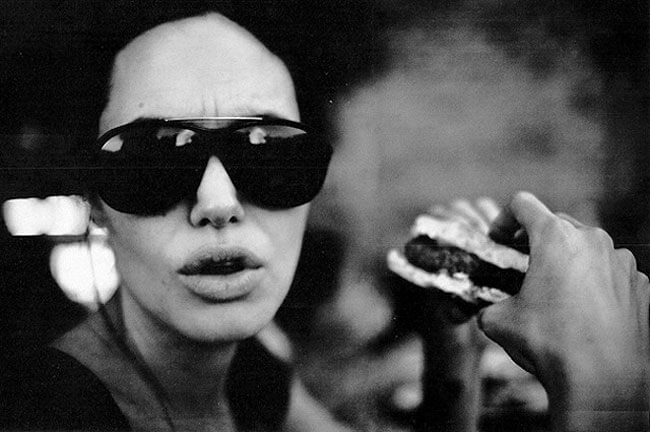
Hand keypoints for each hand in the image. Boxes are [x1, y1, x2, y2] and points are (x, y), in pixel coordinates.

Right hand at [478, 192, 649, 430]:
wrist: (603, 383)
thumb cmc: (550, 344)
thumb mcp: (499, 322)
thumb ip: (490, 304)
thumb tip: (489, 310)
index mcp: (555, 238)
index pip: (522, 204)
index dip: (503, 219)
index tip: (498, 240)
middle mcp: (593, 240)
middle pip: (557, 224)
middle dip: (536, 242)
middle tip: (522, 266)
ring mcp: (622, 262)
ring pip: (587, 248)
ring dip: (568, 262)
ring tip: (557, 294)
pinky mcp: (641, 286)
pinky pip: (611, 274)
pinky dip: (595, 284)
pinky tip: (585, 312)